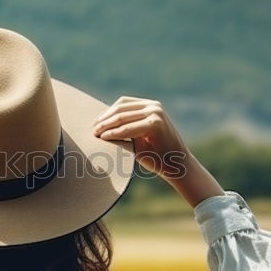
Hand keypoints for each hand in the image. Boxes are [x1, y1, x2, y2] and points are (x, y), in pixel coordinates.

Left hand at [93, 96, 224, 206]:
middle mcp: (154, 106)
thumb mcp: (139, 137)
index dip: (106, 113)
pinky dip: (115, 133)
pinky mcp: (156, 123)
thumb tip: (100, 126)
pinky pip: (129, 128)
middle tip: (92, 130)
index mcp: (150, 106)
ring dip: (106, 125)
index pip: (123, 103)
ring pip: (123, 116)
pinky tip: (105, 138)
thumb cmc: (156, 154)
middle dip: (104, 119)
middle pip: (120, 108)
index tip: (95, 124)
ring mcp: (156, 112)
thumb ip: (126, 128)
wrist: (177, 167)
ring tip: (96, 134)